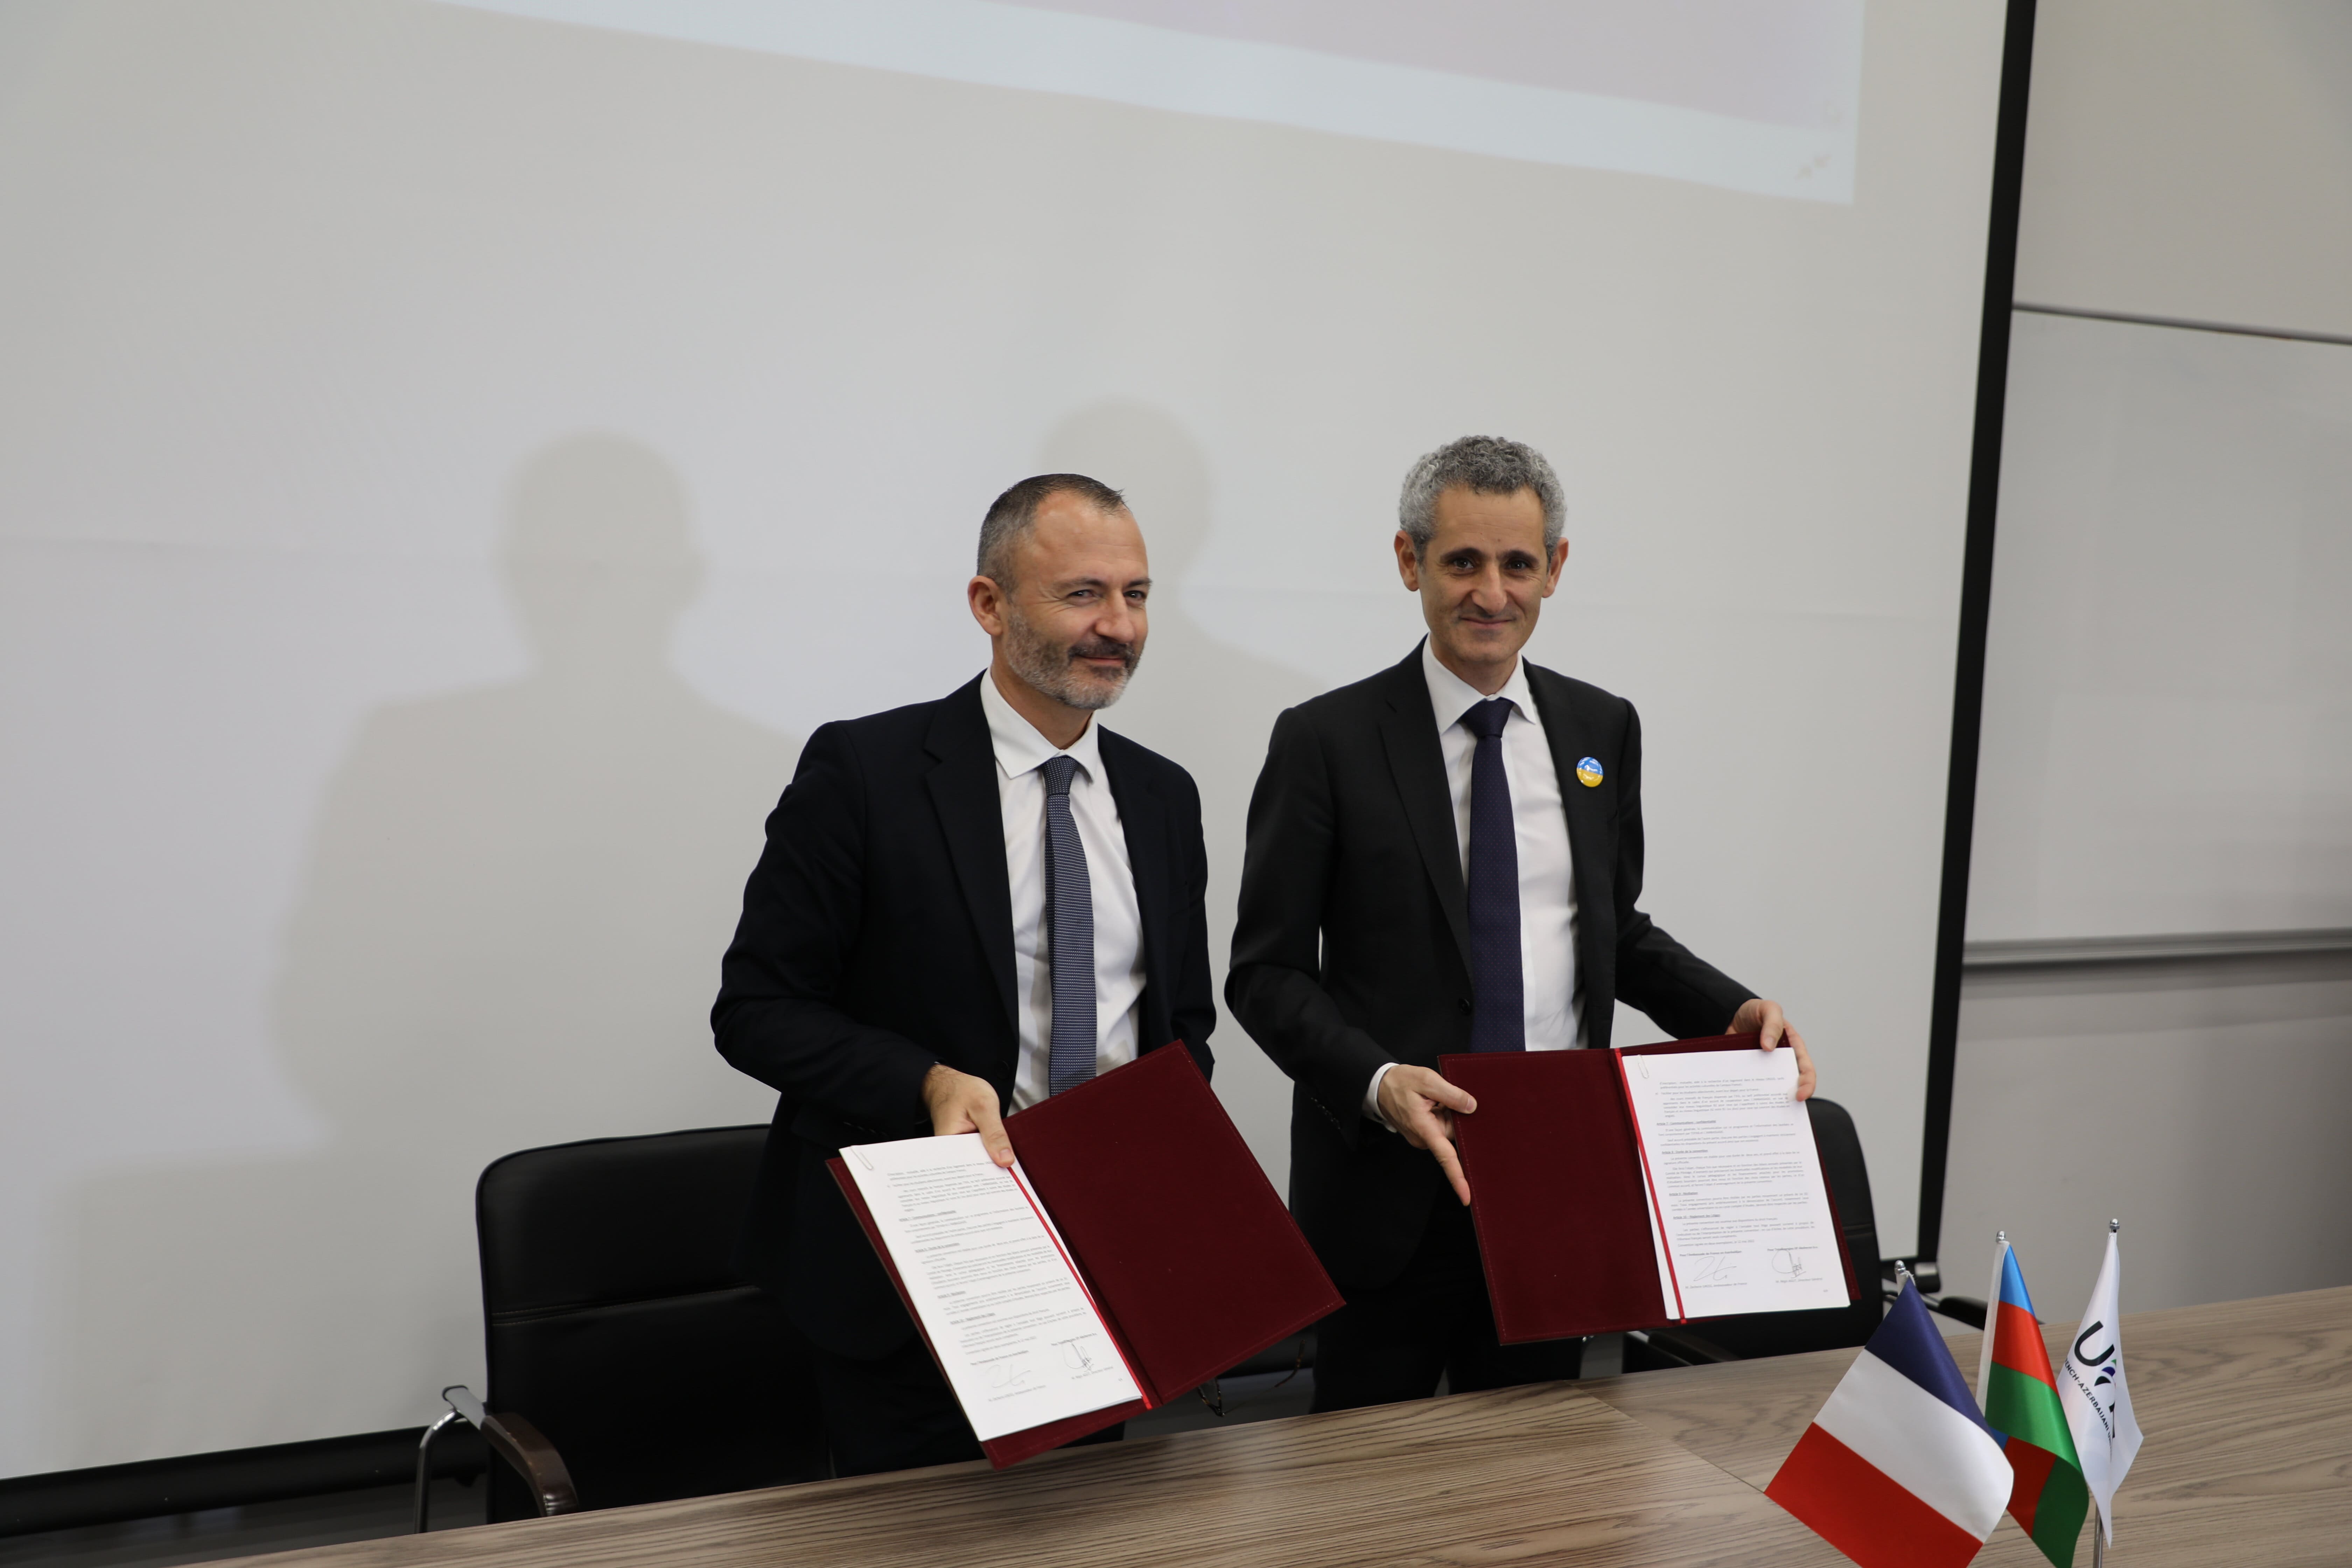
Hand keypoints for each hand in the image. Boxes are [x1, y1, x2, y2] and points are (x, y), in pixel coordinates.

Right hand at [921, 1064, 1013, 1166]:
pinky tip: (999, 1151)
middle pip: (973, 1169)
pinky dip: (989, 1153)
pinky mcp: (966, 1145)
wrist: (951, 1082)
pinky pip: (979, 1154)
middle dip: (991, 1170)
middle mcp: (950, 1150)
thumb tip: (1005, 1160)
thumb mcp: (984, 1106)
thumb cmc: (961, 1090)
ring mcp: (958, 1148)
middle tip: (1010, 1169)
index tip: (1006, 1177)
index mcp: (948, 1143)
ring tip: (1006, 1161)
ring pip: (978, 1162)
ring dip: (992, 1161)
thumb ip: (995, 1133)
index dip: (988, 1174)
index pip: (968, 1169)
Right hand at [1376, 1065, 1478, 1206]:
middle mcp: (1424, 1139)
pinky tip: (1437, 1100)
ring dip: (1450, 1112)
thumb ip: (1451, 1094)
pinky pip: (1443, 1126)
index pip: (1445, 1157)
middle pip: (1454, 1136)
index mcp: (1423, 1129)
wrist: (1378, 1085)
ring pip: (1449, 1129)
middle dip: (1460, 1119)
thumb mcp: (1426, 1080)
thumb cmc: (1399, 1082)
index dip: (1458, 1178)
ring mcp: (1423, 1137)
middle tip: (1452, 1097)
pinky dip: (1445, 1113)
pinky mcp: (1424, 1132)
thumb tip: (1471, 1107)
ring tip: (1438, 1095)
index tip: (1466, 1197)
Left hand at [1728, 999, 1815, 1100]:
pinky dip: (1750, 1095)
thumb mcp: (1768, 1009)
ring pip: (1770, 1089)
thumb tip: (1769, 1047)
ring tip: (1763, 1111)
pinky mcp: (1748, 1072)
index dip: (1807, 1084)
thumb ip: (1773, 1023)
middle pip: (1790, 1084)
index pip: (1806, 1069)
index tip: (1800, 1096)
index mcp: (1793, 1047)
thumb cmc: (1756, 1010)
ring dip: (1768, 1100)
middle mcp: (1781, 1061)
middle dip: (1789, 1099)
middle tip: (1781, 1110)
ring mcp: (1764, 1068)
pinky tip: (1743, 1102)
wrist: (1730, 1014)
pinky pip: (1751, 1086)